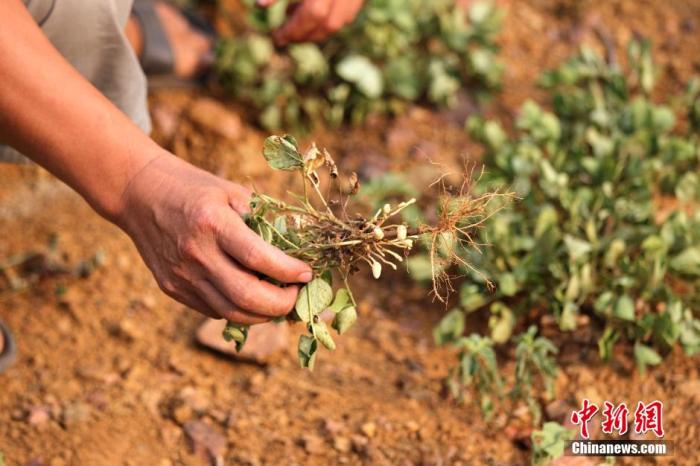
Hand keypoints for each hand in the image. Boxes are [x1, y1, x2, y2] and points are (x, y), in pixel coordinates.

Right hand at [116, 153, 312, 324]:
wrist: (140, 193)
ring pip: (231, 313)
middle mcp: (196, 254)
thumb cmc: (195, 189)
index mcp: (213, 223)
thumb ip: (264, 220)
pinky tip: (252, 297)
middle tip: (297, 294)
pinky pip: (214, 310)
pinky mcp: (172, 288)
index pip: (259, 259)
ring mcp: (181, 275)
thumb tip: (299, 249)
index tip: (307, 273)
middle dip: (281, 304)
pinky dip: (239, 310)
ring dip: (263, 314)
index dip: (289, 271)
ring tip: (280, 301)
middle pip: (246, 297)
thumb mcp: (233, 192)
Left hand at [257, 0, 363, 44]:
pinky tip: (313, 14)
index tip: (277, 38)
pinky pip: (348, 13)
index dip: (294, 29)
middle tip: (286, 37)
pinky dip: (330, 19)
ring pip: (340, 21)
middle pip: (328, 24)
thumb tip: (258, 6)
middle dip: (305, 35)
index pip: (312, 14)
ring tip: (297, 25)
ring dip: (317, 30)